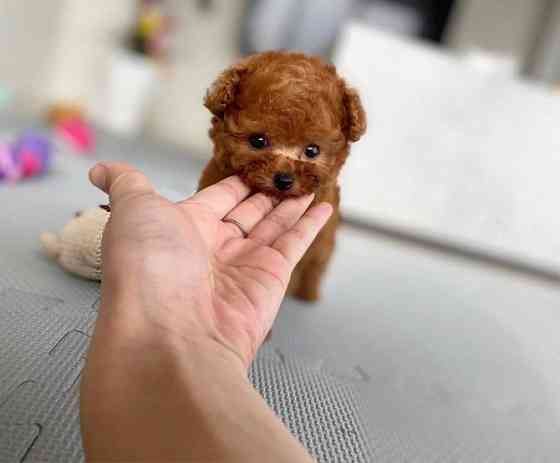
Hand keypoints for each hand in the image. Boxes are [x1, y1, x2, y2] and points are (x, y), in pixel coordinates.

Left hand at [89, 162, 331, 367]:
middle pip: (249, 212)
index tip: (254, 163)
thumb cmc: (146, 265)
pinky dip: (310, 224)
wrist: (169, 330)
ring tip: (309, 182)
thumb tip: (99, 168)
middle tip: (287, 172)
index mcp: (185, 228)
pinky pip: (295, 243)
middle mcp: (215, 247)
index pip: (217, 198)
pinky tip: (323, 206)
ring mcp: (245, 263)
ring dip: (292, 204)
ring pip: (275, 225)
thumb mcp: (133, 209)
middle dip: (267, 192)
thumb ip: (127, 183)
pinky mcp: (272, 277)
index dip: (236, 182)